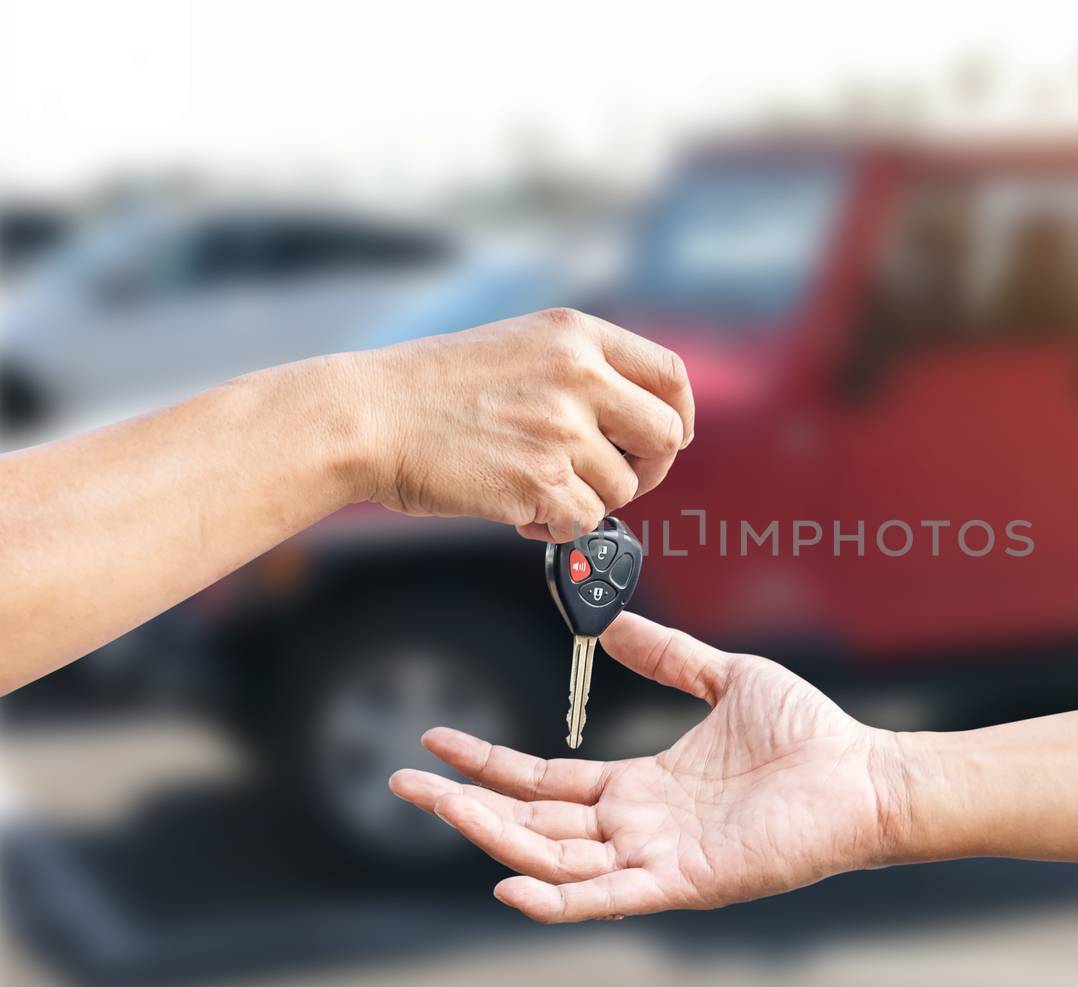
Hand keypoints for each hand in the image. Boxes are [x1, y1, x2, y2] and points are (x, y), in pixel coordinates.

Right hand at [343, 307, 693, 540]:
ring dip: (587, 500)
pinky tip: (523, 513)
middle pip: (664, 436)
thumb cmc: (431, 389)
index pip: (669, 375)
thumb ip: (581, 372)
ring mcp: (561, 429)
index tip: (668, 439)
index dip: (678, 416)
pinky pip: (585, 522)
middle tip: (614, 480)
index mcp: (576, 334)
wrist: (367, 416)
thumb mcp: (518, 345)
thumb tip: (638, 423)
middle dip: (648, 470)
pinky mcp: (540, 481)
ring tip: (537, 489)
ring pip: (621, 488)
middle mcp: (578, 375)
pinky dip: (559, 528)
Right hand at [389, 614, 905, 921]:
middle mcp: (638, 828)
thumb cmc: (807, 734)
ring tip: (441, 806)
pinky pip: (610, 898)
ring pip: (556, 859)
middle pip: (533, 823)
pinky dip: (558, 899)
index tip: (437, 738)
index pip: (546, 782)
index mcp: (640, 786)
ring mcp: (658, 859)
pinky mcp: (687, 882)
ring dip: (494, 838)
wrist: (865, 773)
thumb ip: (667, 654)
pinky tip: (509, 883)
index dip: (490, 763)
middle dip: (466, 804)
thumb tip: (613, 623)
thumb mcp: (724, 677)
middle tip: (405, 780)